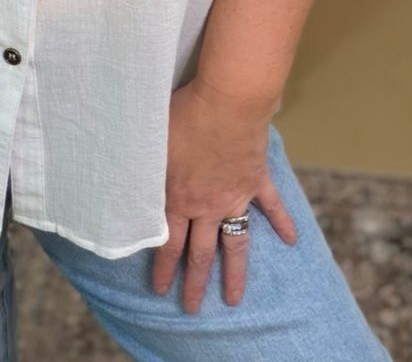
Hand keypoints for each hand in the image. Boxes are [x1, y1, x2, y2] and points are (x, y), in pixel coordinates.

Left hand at [152, 78, 296, 311]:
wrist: (226, 102)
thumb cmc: (183, 115)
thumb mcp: (150, 140)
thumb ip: (139, 164)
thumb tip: (119, 172)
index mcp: (179, 198)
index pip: (168, 242)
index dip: (164, 268)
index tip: (161, 290)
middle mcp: (207, 206)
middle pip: (200, 253)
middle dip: (194, 283)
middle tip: (191, 309)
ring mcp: (235, 196)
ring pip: (235, 244)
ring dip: (234, 273)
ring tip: (233, 299)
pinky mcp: (256, 179)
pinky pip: (272, 206)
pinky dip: (283, 222)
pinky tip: (292, 240)